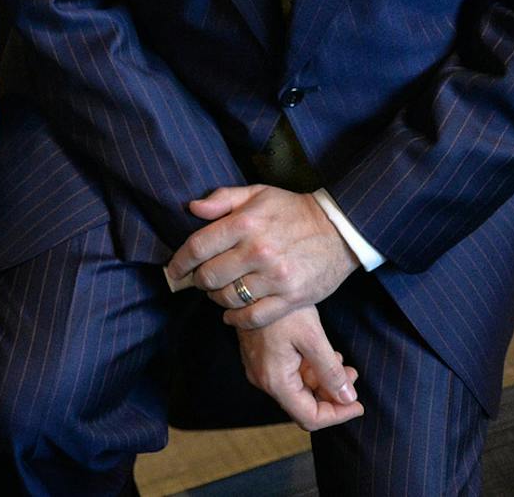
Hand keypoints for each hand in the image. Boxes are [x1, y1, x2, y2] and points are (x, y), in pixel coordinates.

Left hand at [167, 185, 359, 328]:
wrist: (339, 230)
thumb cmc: (293, 210)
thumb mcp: (258, 194)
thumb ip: (223, 199)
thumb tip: (192, 208)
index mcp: (246, 223)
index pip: (198, 246)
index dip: (180, 261)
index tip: (174, 269)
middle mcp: (258, 251)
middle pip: (209, 276)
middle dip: (198, 281)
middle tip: (200, 280)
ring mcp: (275, 277)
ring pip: (228, 298)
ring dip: (217, 299)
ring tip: (219, 293)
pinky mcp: (291, 298)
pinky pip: (253, 317)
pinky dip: (236, 318)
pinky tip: (232, 314)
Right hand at [237, 305, 363, 430]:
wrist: (254, 284)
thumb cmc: (282, 308)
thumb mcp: (313, 337)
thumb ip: (331, 372)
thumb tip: (348, 398)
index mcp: (275, 380)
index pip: (310, 417)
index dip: (338, 415)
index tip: (358, 405)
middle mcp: (264, 380)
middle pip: (304, 405)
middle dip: (332, 396)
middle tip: (353, 377)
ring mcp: (260, 369)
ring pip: (298, 390)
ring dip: (323, 382)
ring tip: (343, 362)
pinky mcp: (262, 358)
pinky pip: (289, 375)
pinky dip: (310, 371)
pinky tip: (325, 355)